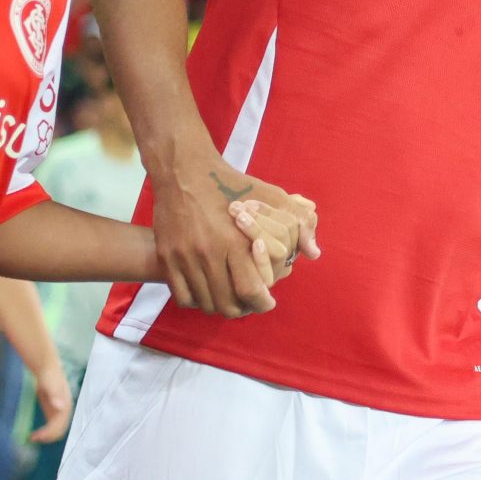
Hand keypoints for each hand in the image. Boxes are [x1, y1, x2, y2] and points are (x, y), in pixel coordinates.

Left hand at [28, 364, 72, 445]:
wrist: (47, 368)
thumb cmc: (49, 375)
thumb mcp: (51, 384)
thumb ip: (55, 395)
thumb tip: (61, 407)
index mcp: (66, 407)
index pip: (59, 427)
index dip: (48, 434)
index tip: (35, 436)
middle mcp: (65, 411)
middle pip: (58, 431)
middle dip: (47, 437)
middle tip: (31, 438)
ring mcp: (59, 412)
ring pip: (55, 431)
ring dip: (45, 437)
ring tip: (31, 437)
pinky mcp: (53, 412)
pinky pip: (50, 427)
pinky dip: (43, 432)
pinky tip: (33, 433)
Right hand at [147, 159, 316, 316]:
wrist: (184, 171)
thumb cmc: (231, 184)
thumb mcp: (268, 196)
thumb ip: (296, 224)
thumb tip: (314, 252)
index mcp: (235, 240)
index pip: (251, 290)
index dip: (262, 303)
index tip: (267, 302)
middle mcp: (208, 252)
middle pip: (227, 303)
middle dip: (243, 308)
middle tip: (248, 303)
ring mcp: (184, 257)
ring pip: (205, 302)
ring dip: (220, 305)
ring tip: (229, 297)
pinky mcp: (166, 257)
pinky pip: (183, 296)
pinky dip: (196, 300)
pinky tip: (206, 291)